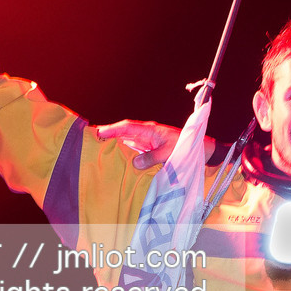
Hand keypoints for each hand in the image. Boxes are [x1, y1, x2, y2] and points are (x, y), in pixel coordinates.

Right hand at [96, 119, 211, 169]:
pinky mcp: (148, 149)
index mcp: (150, 130)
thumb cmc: (186, 147)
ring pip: (126, 140)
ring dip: (113, 142)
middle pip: (123, 131)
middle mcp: (146, 134)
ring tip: (97, 147)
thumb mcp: (170, 153)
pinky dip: (122, 151)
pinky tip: (114, 156)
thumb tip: (134, 163)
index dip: (113, 129)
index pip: (127, 127)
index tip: (99, 132)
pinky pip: (132, 149)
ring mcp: (146, 141)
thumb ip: (152, 158)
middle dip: (108, 133)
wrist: (200, 149)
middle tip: (90, 138)